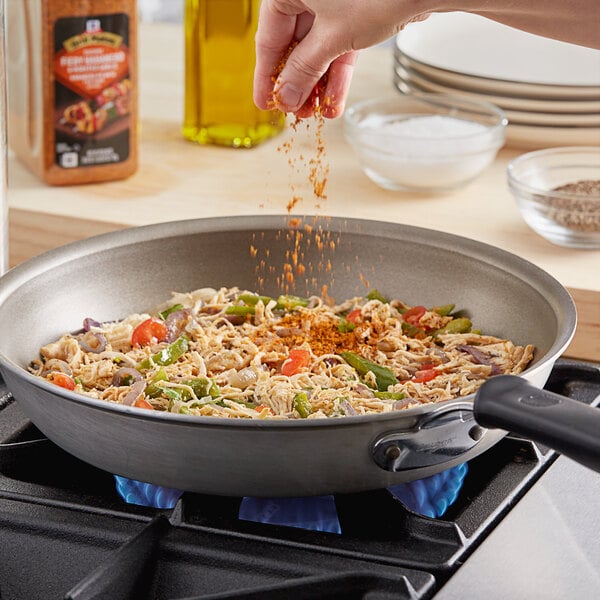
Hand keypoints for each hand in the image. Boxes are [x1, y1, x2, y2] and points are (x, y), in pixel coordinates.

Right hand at [253, 0, 430, 117]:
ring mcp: (332, 1)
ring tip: (317, 112)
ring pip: (318, 48)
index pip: (268, 37)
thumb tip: (284, 96)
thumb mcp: (332, 38)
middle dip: (298, 84)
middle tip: (295, 113)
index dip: (267, 76)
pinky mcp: (355, 10)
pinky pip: (338, 44)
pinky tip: (334, 100)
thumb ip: (304, 69)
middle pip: (294, 45)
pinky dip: (337, 71)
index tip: (266, 103)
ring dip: (318, 83)